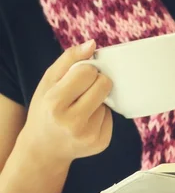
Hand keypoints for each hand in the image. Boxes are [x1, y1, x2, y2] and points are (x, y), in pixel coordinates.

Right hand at [20, 40, 112, 164]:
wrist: (44, 147)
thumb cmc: (45, 108)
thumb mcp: (48, 82)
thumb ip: (69, 59)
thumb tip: (93, 44)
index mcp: (56, 103)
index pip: (88, 72)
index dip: (87, 70)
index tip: (79, 76)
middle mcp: (73, 122)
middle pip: (104, 85)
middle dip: (97, 82)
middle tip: (83, 91)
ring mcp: (89, 135)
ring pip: (108, 102)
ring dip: (98, 101)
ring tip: (80, 110)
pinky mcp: (102, 143)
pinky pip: (111, 118)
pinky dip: (102, 116)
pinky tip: (86, 122)